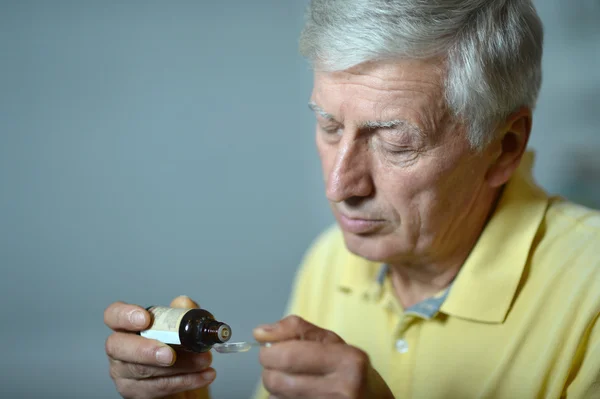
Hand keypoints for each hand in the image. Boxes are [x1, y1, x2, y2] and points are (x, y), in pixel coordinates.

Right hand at [104, 296, 214, 398]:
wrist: (185, 381)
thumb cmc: (179, 349)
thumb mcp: (185, 327)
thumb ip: (184, 312)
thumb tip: (184, 304)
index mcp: (129, 327)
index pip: (114, 315)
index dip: (125, 316)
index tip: (145, 319)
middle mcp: (120, 350)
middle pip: (119, 347)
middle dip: (146, 350)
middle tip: (170, 354)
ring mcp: (124, 373)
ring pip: (143, 371)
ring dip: (179, 366)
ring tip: (204, 360)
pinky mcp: (135, 393)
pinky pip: (159, 388)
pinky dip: (186, 380)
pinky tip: (204, 375)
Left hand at [253, 315, 393, 398]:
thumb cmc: (352, 371)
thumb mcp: (332, 342)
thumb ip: (297, 330)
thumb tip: (261, 332)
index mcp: (347, 361)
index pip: (288, 355)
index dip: (269, 351)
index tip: (268, 349)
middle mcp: (342, 390)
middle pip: (276, 380)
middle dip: (270, 370)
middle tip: (279, 366)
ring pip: (276, 398)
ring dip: (277, 388)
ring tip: (296, 382)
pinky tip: (299, 396)